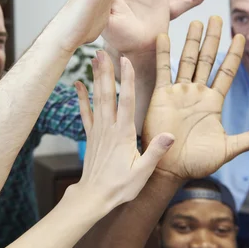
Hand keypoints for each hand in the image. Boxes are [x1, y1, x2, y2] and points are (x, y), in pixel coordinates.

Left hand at [74, 50, 173, 207]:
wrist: (95, 197)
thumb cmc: (121, 186)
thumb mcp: (143, 172)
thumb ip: (155, 152)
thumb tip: (171, 134)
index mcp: (124, 134)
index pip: (127, 101)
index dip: (127, 80)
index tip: (125, 60)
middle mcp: (109, 128)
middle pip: (108, 94)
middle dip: (106, 71)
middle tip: (102, 50)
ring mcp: (98, 131)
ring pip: (96, 99)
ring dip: (95, 78)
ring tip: (93, 59)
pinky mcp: (91, 136)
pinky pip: (85, 113)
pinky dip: (81, 98)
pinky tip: (77, 84)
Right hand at [142, 17, 248, 181]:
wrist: (169, 168)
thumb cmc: (197, 162)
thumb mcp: (227, 149)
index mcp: (213, 102)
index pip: (226, 72)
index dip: (234, 55)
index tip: (242, 37)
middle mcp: (197, 93)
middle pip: (207, 60)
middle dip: (213, 39)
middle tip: (218, 17)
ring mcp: (179, 92)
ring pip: (187, 60)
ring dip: (192, 41)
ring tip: (198, 21)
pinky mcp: (161, 95)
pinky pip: (163, 70)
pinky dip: (163, 53)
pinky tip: (165, 36)